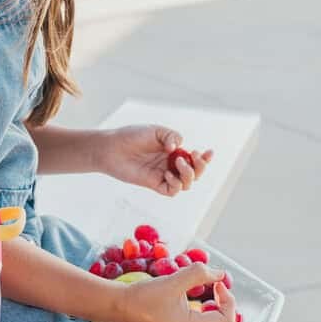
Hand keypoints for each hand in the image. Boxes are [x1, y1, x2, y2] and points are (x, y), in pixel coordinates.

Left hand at [97, 125, 212, 196]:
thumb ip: (172, 136)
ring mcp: (162, 175)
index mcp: (173, 151)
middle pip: (194, 173)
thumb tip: (178, 148)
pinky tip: (168, 174)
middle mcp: (170, 164)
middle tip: (193, 156)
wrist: (112, 147)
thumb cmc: (131, 136)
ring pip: (186, 184)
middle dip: (200, 167)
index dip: (204, 158)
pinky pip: (172, 190)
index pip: (194, 158)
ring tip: (178, 162)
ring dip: (188, 174)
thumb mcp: (155, 131)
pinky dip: (175, 184)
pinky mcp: (153, 184)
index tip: (208, 152)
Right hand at [116, 264, 236, 321]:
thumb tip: (221, 274)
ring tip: (209, 291)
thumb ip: (199, 274)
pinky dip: (208, 312)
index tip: (217, 282)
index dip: (228, 300)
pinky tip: (198, 298)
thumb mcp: (172, 280)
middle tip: (217, 287)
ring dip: (219, 308)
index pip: (227, 321)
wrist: (118, 307)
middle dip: (227, 305)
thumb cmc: (142, 296)